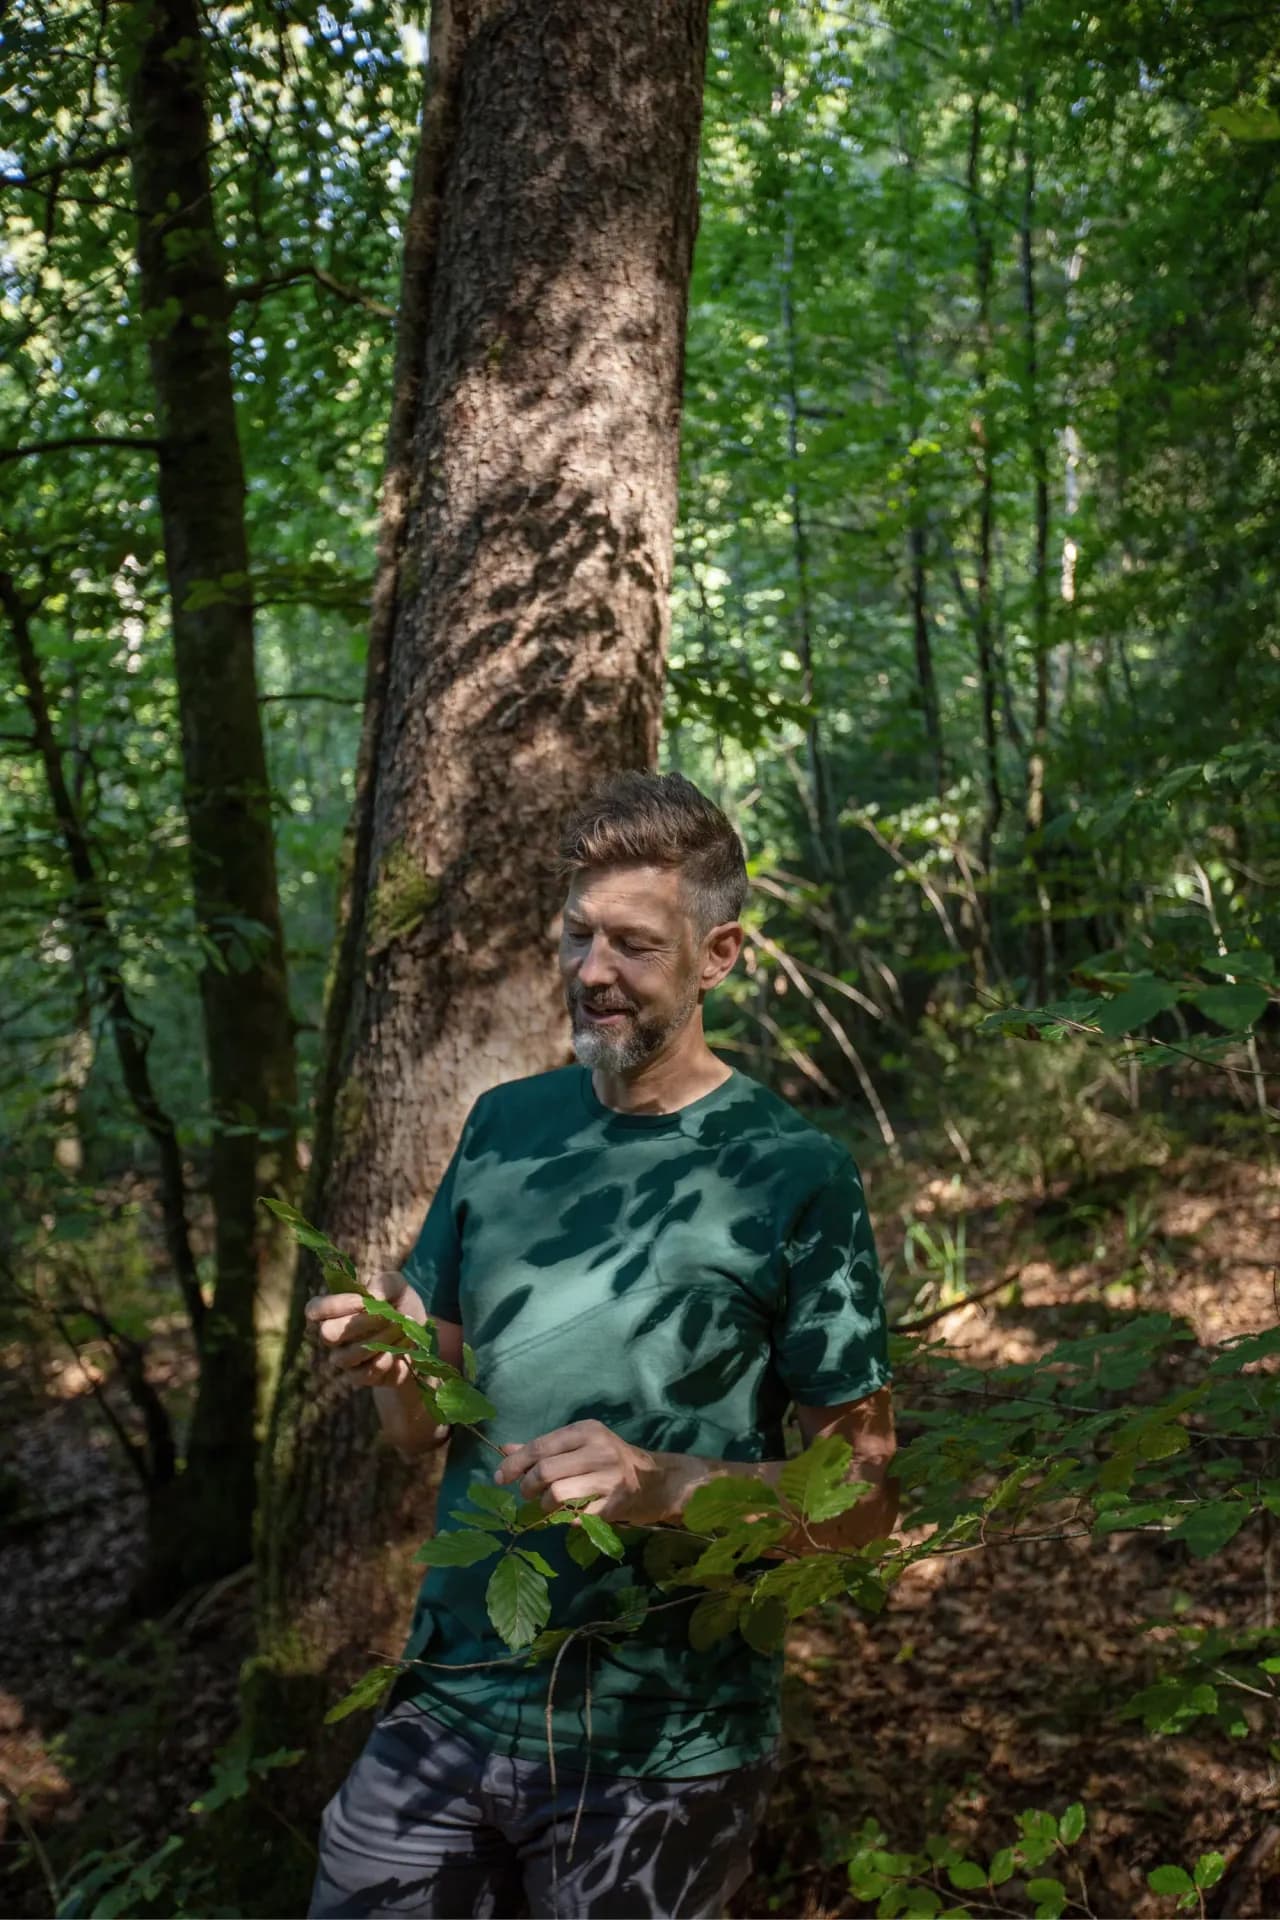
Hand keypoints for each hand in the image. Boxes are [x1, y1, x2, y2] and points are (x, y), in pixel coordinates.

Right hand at [305, 1267, 424, 1390]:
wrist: (422, 1337)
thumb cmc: (400, 1305)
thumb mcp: (398, 1286)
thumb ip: (384, 1283)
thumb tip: (373, 1296)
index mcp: (336, 1310)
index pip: (314, 1309)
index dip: (334, 1305)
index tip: (362, 1301)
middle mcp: (334, 1336)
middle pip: (327, 1334)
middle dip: (358, 1324)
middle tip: (386, 1317)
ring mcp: (345, 1359)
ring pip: (347, 1356)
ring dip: (378, 1342)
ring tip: (399, 1331)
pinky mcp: (360, 1377)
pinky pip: (364, 1374)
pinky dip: (384, 1362)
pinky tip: (396, 1353)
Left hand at [493, 1418, 680, 1524]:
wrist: (655, 1481)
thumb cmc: (609, 1459)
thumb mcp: (579, 1445)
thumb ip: (543, 1448)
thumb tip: (504, 1449)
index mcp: (586, 1430)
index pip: (540, 1447)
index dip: (515, 1464)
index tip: (500, 1477)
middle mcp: (598, 1451)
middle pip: (545, 1472)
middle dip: (528, 1487)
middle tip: (527, 1494)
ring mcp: (607, 1479)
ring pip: (556, 1496)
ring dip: (544, 1505)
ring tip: (548, 1504)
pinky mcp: (613, 1506)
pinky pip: (573, 1517)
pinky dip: (563, 1519)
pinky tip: (567, 1514)